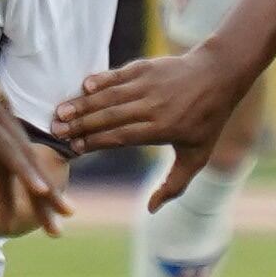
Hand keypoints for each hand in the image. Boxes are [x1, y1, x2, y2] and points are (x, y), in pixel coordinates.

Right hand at [50, 44, 250, 203]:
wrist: (219, 76)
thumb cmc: (207, 121)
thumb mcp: (197, 157)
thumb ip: (174, 184)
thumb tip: (151, 209)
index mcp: (163, 128)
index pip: (122, 136)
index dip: (96, 142)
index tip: (76, 148)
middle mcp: (153, 106)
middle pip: (110, 116)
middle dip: (81, 124)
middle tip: (56, 131)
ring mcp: (149, 85)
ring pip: (110, 96)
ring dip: (83, 103)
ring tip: (60, 112)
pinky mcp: (146, 67)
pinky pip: (118, 75)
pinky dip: (100, 80)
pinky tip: (83, 87)